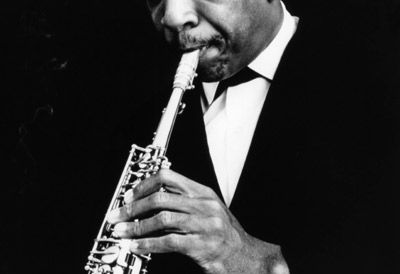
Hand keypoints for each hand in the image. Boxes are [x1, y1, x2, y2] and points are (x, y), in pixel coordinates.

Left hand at [107, 169, 287, 273]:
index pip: (168, 176)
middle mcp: (203, 204)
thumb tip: (151, 198)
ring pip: (162, 218)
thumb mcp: (207, 209)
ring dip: (136, 226)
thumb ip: (184, 201)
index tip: (128, 194)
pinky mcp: (201, 246)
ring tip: (120, 232)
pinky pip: (168, 242)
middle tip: (116, 215)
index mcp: (202, 191)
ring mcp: (204, 224)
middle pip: (161, 197)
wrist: (247, 257)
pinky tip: (135, 247)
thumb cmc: (224, 234)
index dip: (145, 184)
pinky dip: (147, 244)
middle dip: (133, 206)